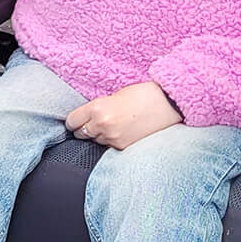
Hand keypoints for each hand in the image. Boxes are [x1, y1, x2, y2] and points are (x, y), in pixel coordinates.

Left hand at [67, 82, 182, 150]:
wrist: (167, 104)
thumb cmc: (141, 94)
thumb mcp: (114, 96)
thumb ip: (98, 108)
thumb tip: (88, 117)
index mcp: (97, 108)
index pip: (72, 121)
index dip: (73, 122)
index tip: (76, 121)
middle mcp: (102, 125)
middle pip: (81, 134)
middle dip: (84, 129)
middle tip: (92, 124)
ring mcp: (113, 138)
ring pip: (95, 141)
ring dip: (98, 136)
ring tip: (111, 126)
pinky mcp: (123, 147)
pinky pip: (109, 146)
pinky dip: (111, 141)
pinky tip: (121, 132)